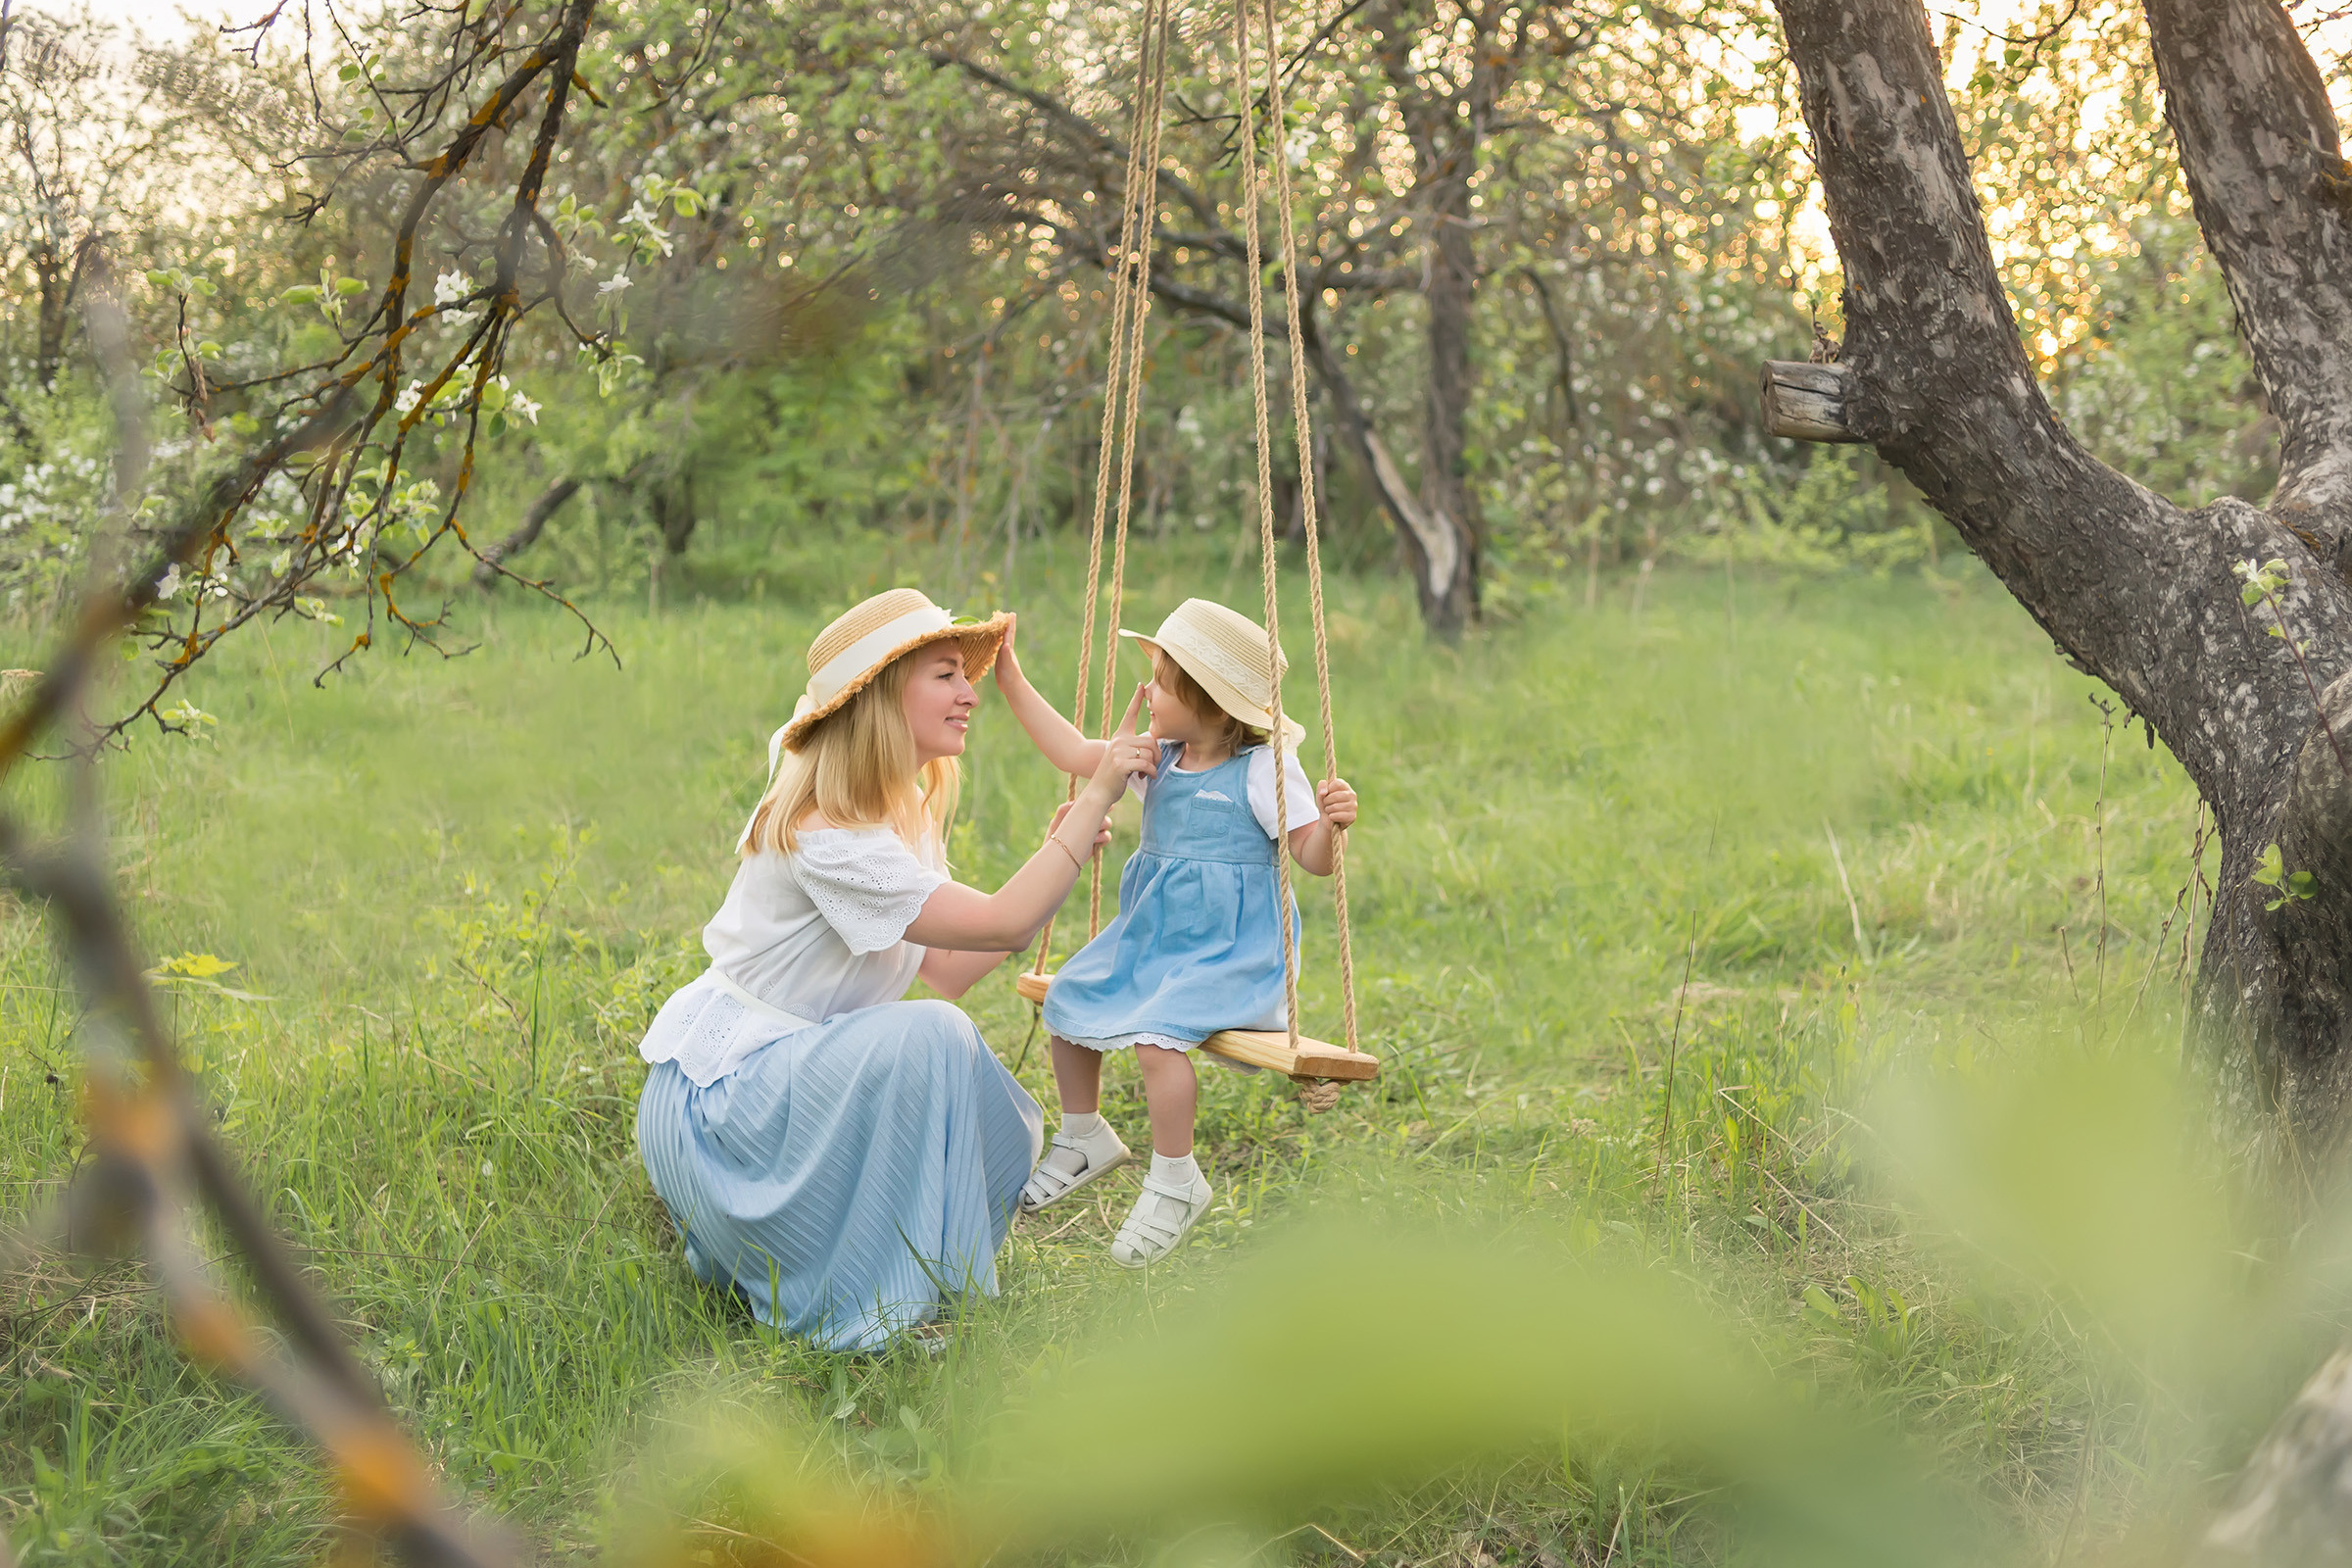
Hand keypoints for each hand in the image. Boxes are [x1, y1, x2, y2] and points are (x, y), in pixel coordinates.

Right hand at [993, 613, 1024, 690]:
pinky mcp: (1002, 662)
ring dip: (1004, 633)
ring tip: (1002, 627)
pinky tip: (998, 645)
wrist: (1013, 687)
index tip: (1011, 614)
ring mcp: (1005, 656)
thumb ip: (1006, 654)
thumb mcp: (1007, 664)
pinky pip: (1000, 650)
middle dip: (1008, 625)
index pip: (1009, 634)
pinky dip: (999, 644)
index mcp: (1009, 649)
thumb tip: (1006, 645)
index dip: (1010, 624)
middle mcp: (1008, 651)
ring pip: (1005, 642)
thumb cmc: (1010, 676)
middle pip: (1008, 635)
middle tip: (1009, 616)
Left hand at [1047, 798, 1113, 855]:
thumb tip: (1075, 802)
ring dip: (1102, 825)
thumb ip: (1063, 810)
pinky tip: (1094, 840)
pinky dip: (1103, 837)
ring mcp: (1094, 832)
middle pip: (1103, 812)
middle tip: (1096, 817)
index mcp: (1080, 813)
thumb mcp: (1056, 822)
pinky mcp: (1098, 843)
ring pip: (1107, 823)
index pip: (1093, 804)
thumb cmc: (1054, 839)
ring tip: (1092, 831)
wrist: (1057, 858)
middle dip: (1101, 814)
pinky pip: (1107, 836)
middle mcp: (1089, 821)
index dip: (1099, 800)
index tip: (1101, 800)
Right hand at [1085, 683, 1155, 798]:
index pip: (1130, 714)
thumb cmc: (1114, 776)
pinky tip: (1147, 777)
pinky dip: (1151, 772)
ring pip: (1150, 753)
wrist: (1099, 791)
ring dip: (1154, 766)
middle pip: (1151, 740)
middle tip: (1153, 766)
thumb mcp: (1122, 756)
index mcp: (1120, 736)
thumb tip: (1151, 743)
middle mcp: (1119, 741)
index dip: (1137, 699)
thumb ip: (1134, 747)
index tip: (1142, 686)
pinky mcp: (1121, 764)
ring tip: (1146, 773)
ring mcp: (1118, 751)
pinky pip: (1146, 764)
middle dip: (1157, 755)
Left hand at [1316, 776, 1357, 828]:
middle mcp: (1352, 794)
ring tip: (1329, 810)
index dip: (1328, 789)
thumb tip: (1323, 792)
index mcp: (1345, 786)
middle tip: (1326, 804)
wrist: (1328, 820)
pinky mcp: (1352, 816)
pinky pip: (1338, 816)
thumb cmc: (1326, 804)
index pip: (1337, 783)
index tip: (1326, 794)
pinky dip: (1332, 817)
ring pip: (1336, 807)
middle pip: (1335, 796)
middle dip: (1326, 801)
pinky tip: (1333, 817)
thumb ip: (1321, 786)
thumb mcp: (1321, 793)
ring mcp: (1354, 805)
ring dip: (1328, 810)